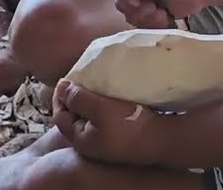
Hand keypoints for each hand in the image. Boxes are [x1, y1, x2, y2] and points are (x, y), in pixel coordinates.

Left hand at [53, 79, 167, 166]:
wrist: (163, 138)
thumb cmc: (129, 124)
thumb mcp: (99, 108)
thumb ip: (77, 98)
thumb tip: (61, 86)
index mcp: (81, 140)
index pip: (60, 116)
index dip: (60, 96)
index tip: (66, 78)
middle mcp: (91, 143)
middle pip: (74, 116)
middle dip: (75, 97)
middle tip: (80, 78)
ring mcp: (107, 141)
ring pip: (90, 116)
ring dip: (90, 100)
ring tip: (95, 83)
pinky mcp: (121, 135)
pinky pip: (105, 117)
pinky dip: (104, 105)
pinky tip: (112, 94)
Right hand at [115, 0, 209, 27]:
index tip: (137, 1)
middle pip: (124, 5)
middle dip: (137, 10)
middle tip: (153, 8)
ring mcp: (145, 3)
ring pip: (134, 17)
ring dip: (146, 19)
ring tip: (162, 15)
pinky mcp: (153, 15)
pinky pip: (146, 25)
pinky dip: (154, 26)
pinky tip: (166, 20)